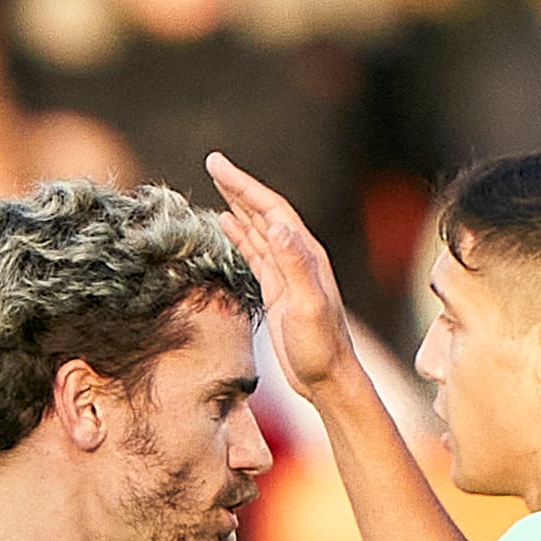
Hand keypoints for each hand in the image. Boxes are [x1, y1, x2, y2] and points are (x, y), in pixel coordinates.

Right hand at [207, 153, 353, 396]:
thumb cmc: (321, 347)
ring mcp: (287, 271)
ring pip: (258, 228)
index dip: (244, 185)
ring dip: (238, 205)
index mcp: (304, 253)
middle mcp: (297, 255)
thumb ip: (295, 265)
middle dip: (238, 186)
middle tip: (212, 163)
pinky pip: (256, 252)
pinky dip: (240, 234)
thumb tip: (277, 226)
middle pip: (264, 211)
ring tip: (217, 185)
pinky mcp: (278, 288)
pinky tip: (227, 224)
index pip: (270, 209)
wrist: (327, 377)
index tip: (217, 164)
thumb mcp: (308, 305)